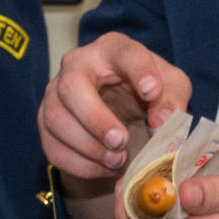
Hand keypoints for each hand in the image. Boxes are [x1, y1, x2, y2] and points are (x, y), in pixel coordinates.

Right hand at [38, 32, 187, 180]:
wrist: (122, 111)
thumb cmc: (146, 92)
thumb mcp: (170, 89)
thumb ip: (173, 99)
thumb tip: (161, 120)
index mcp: (112, 49)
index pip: (123, 52)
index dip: (138, 70)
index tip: (152, 91)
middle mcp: (76, 65)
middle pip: (72, 86)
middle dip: (95, 118)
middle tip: (120, 141)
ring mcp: (55, 94)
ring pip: (56, 119)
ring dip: (87, 147)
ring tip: (118, 161)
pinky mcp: (46, 123)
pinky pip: (53, 147)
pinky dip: (80, 165)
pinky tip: (106, 169)